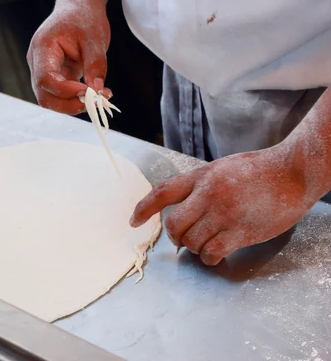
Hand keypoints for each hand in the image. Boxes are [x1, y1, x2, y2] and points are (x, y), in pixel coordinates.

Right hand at [27, 3, 111, 114]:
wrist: (78, 8)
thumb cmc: (83, 17)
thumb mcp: (94, 38)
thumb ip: (95, 64)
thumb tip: (97, 91)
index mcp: (43, 47)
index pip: (45, 78)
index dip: (64, 90)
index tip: (88, 92)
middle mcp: (38, 63)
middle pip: (44, 95)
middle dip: (68, 105)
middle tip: (95, 102)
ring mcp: (44, 72)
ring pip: (52, 100)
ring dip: (75, 104)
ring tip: (100, 97)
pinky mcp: (56, 77)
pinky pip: (63, 95)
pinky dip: (79, 99)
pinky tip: (98, 92)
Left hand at [130, 146, 316, 265]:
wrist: (292, 173)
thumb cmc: (258, 170)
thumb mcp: (221, 168)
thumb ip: (200, 186)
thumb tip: (180, 208)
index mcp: (201, 176)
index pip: (162, 193)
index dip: (143, 209)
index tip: (132, 222)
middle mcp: (209, 195)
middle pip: (173, 224)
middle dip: (174, 236)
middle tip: (182, 239)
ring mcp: (224, 214)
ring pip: (192, 241)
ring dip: (194, 247)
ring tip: (207, 242)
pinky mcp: (241, 232)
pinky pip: (212, 253)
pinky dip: (209, 258)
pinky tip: (216, 254)